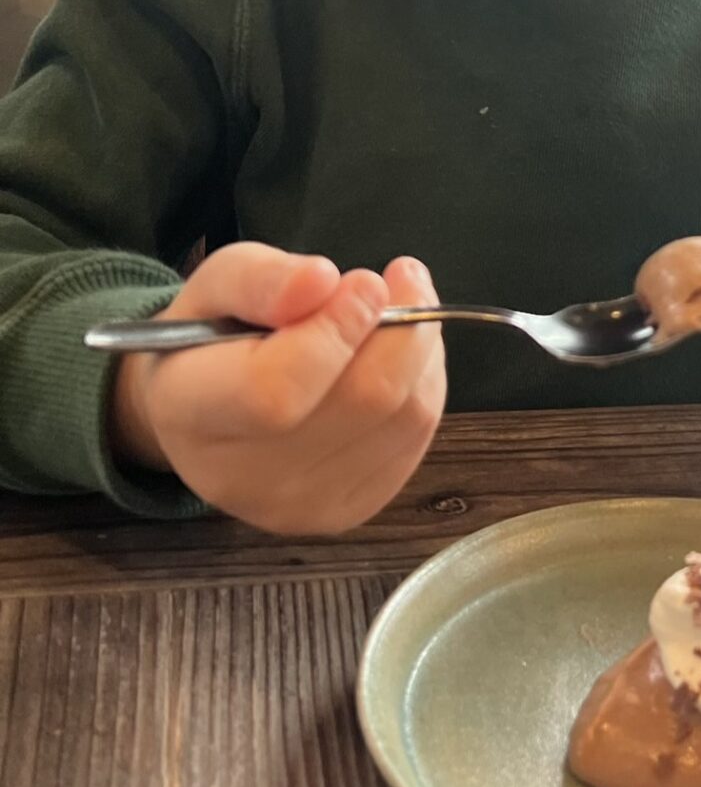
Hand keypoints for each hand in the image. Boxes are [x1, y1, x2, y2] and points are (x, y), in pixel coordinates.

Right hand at [109, 244, 446, 535]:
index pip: (277, 389)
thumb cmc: (211, 337)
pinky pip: (418, 436)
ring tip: (400, 308)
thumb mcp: (216, 283)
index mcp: (190, 413)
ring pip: (405, 416)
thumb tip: (321, 280)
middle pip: (361, 401)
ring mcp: (300, 505)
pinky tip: (397, 355)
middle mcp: (241, 478)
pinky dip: (424, 381)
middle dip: (401, 327)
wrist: (209, 412)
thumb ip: (261, 277)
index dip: (336, 329)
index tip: (365, 280)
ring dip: (420, 349)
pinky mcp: (348, 510)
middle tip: (403, 277)